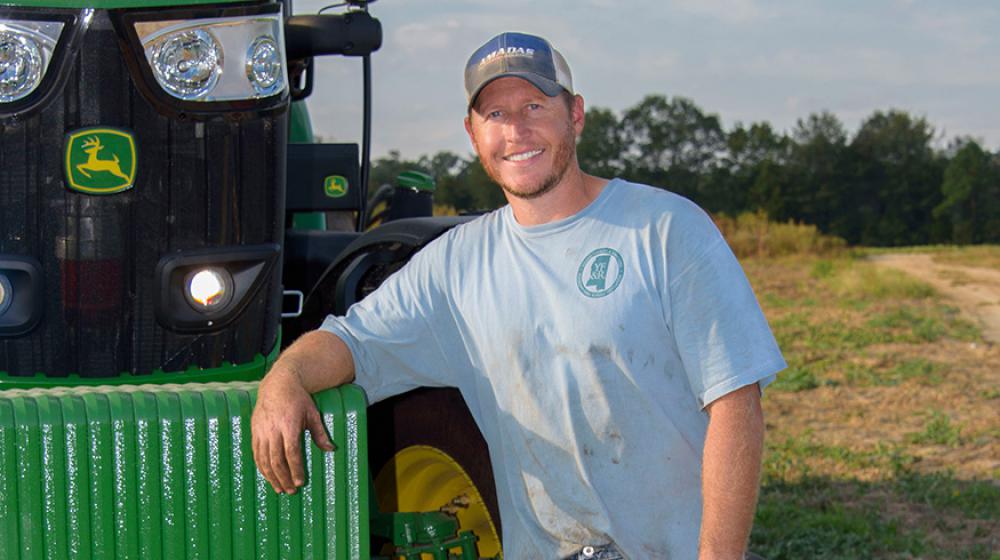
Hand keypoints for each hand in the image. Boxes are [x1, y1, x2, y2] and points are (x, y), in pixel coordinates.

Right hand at [251, 366, 334, 493]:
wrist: (277, 384)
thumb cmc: (298, 399)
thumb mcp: (312, 413)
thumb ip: (320, 433)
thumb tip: (331, 449)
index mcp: (289, 425)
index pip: (291, 453)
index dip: (295, 470)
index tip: (300, 482)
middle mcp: (272, 429)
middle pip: (276, 460)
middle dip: (284, 478)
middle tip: (291, 491)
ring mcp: (261, 431)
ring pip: (263, 460)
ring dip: (271, 477)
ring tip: (280, 489)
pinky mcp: (254, 431)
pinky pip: (256, 454)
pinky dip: (262, 468)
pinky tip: (268, 477)